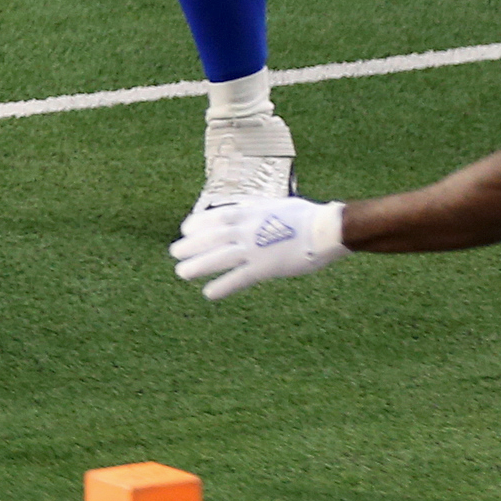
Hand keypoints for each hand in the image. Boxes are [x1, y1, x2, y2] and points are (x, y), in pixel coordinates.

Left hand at [170, 197, 347, 299]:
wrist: (326, 229)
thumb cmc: (308, 217)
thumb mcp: (276, 206)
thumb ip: (259, 212)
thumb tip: (249, 214)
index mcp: (251, 212)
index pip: (217, 217)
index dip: (198, 224)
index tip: (185, 230)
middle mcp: (248, 229)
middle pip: (212, 237)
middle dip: (191, 245)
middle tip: (174, 253)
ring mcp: (255, 248)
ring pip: (219, 258)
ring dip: (198, 265)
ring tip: (181, 273)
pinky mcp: (265, 267)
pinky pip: (238, 278)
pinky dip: (222, 285)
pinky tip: (208, 293)